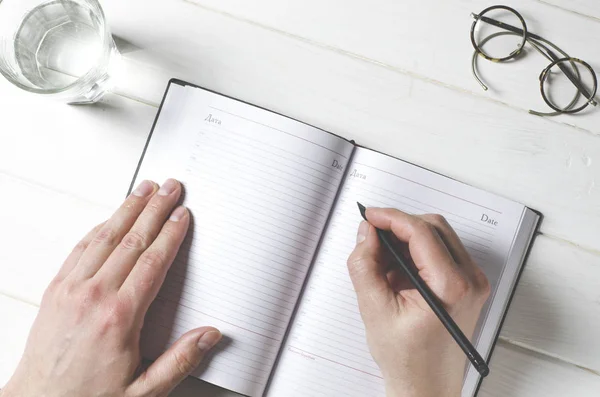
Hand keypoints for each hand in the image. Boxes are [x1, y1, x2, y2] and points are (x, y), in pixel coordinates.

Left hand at [1, 179, 221, 396]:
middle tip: (170, 188)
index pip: (153, 262)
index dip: (171, 233)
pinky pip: (80, 249)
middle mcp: (94, 296)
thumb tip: (209, 336)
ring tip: (143, 190)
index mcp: (120, 317)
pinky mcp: (55, 291)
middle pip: (132, 240)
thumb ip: (179, 361)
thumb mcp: (143, 392)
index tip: (182, 215)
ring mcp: (71, 290)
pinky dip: (98, 228)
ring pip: (105, 237)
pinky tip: (110, 218)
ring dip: (127, 209)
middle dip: (155, 209)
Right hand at [347, 208, 489, 396]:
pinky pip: (441, 251)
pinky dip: (416, 251)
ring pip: (438, 236)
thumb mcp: (374, 309)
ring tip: (382, 259)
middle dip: (399, 225)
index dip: (391, 218)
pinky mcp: (466, 285)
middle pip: (433, 227)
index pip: (421, 232)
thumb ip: (365, 265)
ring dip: (407, 238)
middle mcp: (470, 280)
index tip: (370, 216)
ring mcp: (472, 282)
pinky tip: (397, 270)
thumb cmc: (408, 360)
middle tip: (371, 235)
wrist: (426, 386)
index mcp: (451, 286)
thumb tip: (367, 234)